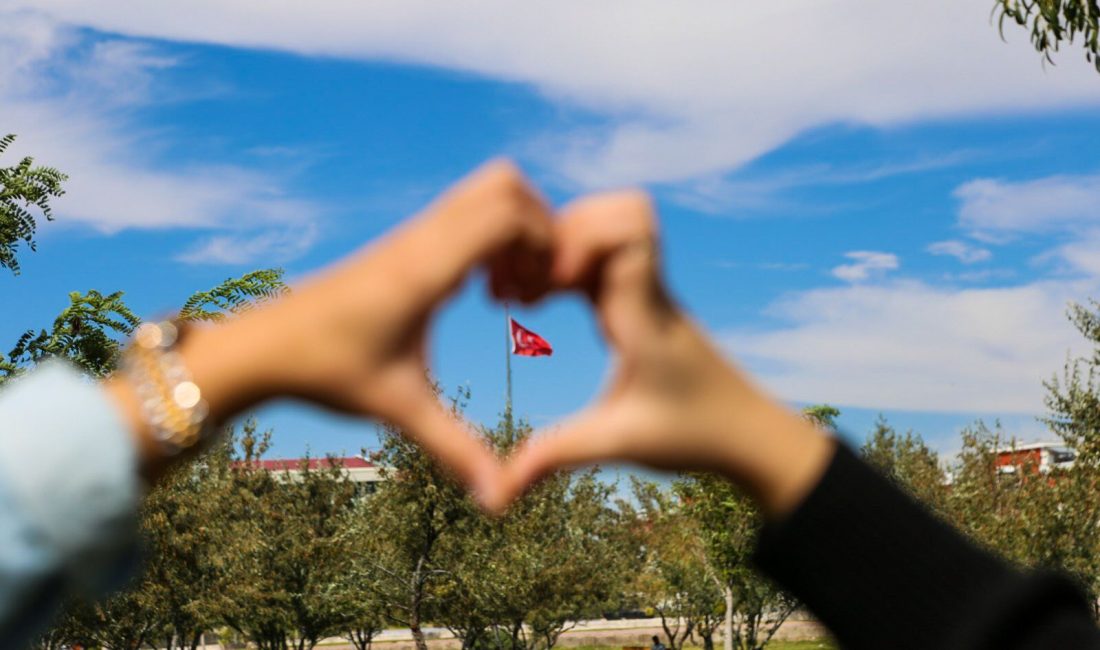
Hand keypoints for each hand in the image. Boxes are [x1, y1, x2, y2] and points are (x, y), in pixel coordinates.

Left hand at [114, 160, 552, 501]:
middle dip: (541, 226)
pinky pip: (464, 213)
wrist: (261, 345)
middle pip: (504, 184)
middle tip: (538, 284)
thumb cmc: (326, 371)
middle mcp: (421, 239)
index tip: (543, 294)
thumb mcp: (398, 409)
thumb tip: (500, 499)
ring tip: (513, 291)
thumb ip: (456, 450)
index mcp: (425, 269)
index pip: (506, 213)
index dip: (546, 243)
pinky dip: (491, 237)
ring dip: (516, 230)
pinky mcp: (404, 244)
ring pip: (484, 191)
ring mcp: (411, 235)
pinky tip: (482, 291)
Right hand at [497, 191, 834, 516]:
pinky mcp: (641, 298)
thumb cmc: (694, 435)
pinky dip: (567, 261)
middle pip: (616, 210)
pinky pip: (603, 253)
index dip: (578, 238)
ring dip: (563, 243)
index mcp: (646, 312)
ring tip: (526, 293)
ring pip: (610, 224)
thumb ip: (556, 456)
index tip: (547, 284)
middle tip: (525, 286)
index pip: (629, 229)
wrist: (749, 434)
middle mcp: (649, 290)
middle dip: (560, 233)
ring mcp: (648, 289)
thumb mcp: (618, 444)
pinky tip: (539, 301)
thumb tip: (496, 493)